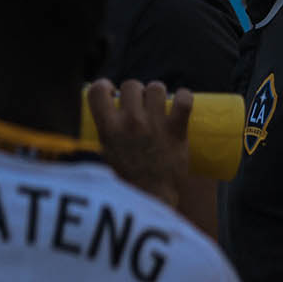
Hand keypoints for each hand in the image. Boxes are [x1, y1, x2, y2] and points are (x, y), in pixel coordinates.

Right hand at [86, 79, 191, 206]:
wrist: (150, 196)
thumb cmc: (124, 177)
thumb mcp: (103, 151)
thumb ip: (103, 130)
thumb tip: (101, 113)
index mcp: (108, 127)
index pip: (98, 90)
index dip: (104, 86)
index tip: (110, 92)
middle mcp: (130, 122)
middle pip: (131, 85)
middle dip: (134, 92)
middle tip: (137, 105)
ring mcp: (155, 124)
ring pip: (156, 88)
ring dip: (156, 94)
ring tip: (157, 106)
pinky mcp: (177, 130)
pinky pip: (184, 101)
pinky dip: (184, 96)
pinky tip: (180, 101)